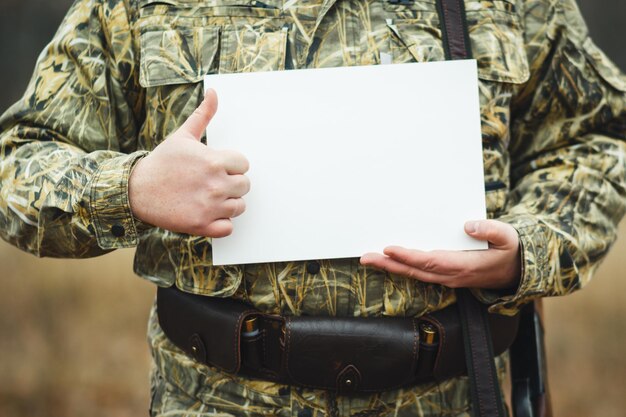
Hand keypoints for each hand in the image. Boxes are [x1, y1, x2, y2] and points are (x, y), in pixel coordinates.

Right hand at [129, 89, 249, 237]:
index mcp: (213, 161)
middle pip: (245, 186)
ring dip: (227, 204)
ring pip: (239, 207)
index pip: (244, 164)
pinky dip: (220, 223)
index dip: (232, 165)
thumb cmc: (162, 162)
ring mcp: (209, 207)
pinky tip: (207, 213)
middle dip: (231, 183)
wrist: (136, 190)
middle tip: (212, 183)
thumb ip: (203, 115)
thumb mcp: (182, 136)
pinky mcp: (202, 226)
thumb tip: (213, 93)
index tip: (217, 167)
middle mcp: (215, 185)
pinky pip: (228, 228)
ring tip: (208, 198)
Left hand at [360, 220, 520, 289]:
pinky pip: (419, 273)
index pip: (430, 262)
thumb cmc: (510, 251)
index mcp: (464, 266)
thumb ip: (490, 230)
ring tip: (370, 259)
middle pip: (415, 271)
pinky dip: (402, 268)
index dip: (408, 257)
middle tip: (366, 257)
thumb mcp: (508, 237)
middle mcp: (451, 276)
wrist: (518, 272)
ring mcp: (447, 278)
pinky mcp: (445, 276)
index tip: (390, 249)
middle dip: (389, 264)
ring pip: (414, 274)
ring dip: (391, 267)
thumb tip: (468, 225)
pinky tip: (389, 262)